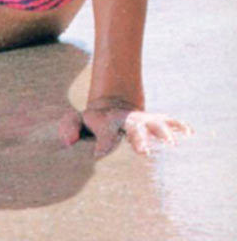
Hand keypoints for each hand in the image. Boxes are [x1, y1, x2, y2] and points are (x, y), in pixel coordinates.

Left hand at [59, 103, 192, 157]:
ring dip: (162, 131)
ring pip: (153, 123)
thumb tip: (68, 141)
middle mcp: (127, 120)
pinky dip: (179, 125)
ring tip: (171, 142)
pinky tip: (190, 132)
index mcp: (106, 121)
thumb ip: (69, 127)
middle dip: (138, 138)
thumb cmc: (94, 121)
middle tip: (143, 152)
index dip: (102, 143)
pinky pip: (169, 120)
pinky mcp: (155, 121)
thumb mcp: (78, 121)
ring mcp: (143, 119)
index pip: (104, 133)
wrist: (113, 104)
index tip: (100, 154)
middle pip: (132, 127)